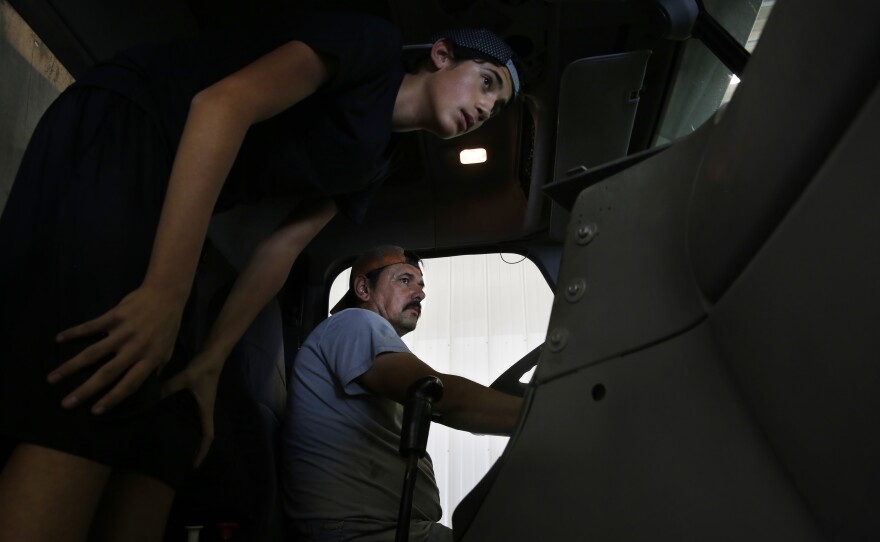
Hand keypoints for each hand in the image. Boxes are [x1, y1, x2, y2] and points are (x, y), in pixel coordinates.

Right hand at [50, 286, 184, 413]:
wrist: (166, 295)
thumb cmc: (167, 326)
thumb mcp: (168, 351)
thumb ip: (156, 369)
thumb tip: (146, 387)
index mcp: (150, 359)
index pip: (129, 384)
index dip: (112, 399)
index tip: (95, 411)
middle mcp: (135, 348)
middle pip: (107, 373)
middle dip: (85, 390)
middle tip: (66, 403)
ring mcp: (123, 332)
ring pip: (93, 353)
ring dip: (71, 366)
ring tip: (52, 378)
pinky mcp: (114, 316)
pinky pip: (90, 326)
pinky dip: (74, 333)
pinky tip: (58, 339)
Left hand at [161, 355, 221, 466]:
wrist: (214, 353)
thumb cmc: (205, 366)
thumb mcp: (187, 377)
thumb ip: (170, 386)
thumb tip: (151, 398)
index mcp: (206, 409)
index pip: (207, 435)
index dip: (202, 451)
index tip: (193, 466)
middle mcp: (204, 409)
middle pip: (202, 435)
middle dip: (195, 450)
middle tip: (178, 462)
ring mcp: (201, 403)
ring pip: (196, 426)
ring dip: (190, 437)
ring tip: (173, 447)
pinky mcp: (196, 397)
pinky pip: (191, 416)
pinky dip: (184, 424)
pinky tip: (169, 423)